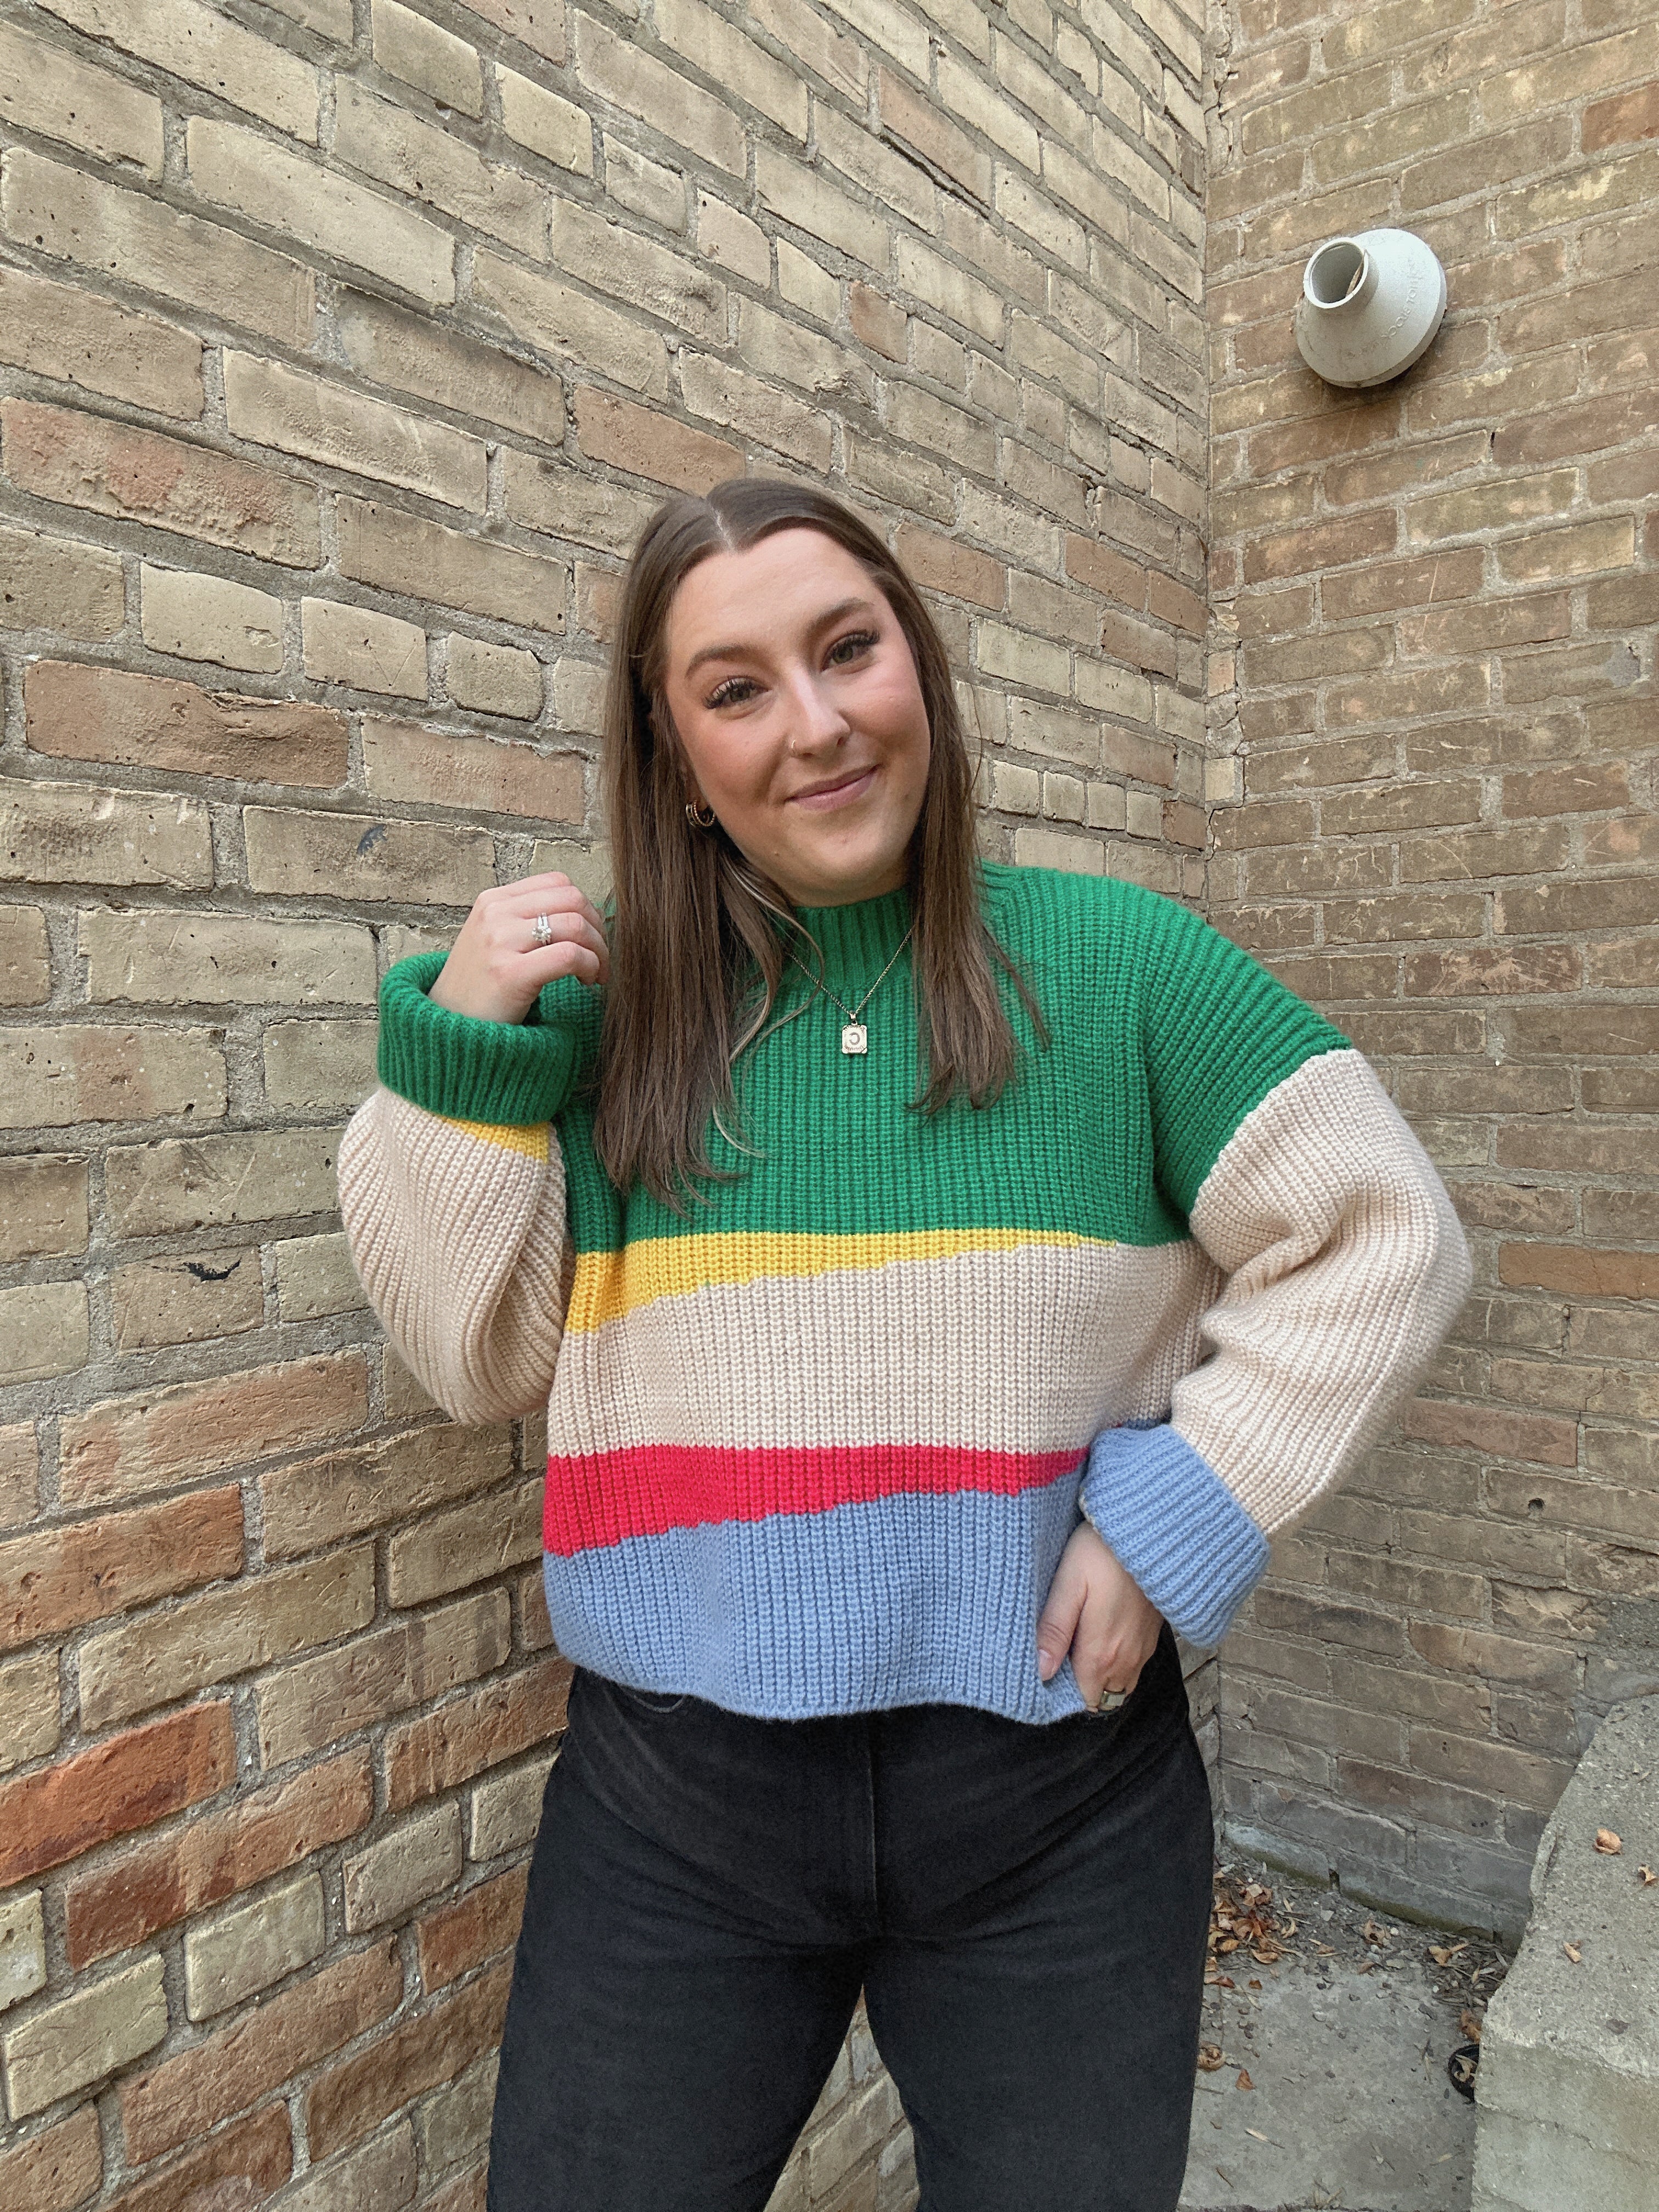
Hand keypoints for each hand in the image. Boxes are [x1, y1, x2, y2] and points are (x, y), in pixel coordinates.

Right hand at [427, 872, 609, 1024]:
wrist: (448, 1029)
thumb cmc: (481, 989)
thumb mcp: (495, 940)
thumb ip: (528, 921)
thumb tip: (584, 914)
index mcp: (493, 901)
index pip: (558, 882)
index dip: (586, 908)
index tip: (591, 937)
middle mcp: (494, 914)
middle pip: (572, 899)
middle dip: (598, 928)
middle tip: (600, 957)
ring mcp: (499, 942)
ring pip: (575, 925)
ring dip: (599, 951)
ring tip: (595, 974)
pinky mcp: (509, 974)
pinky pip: (569, 955)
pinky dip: (591, 967)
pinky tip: (587, 982)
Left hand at [1036, 1520, 1162, 1707]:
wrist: (1151, 1530)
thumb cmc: (1103, 1552)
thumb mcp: (1069, 1585)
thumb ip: (1054, 1629)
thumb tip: (1040, 1670)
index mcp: (1101, 1653)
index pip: (1082, 1699)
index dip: (1062, 1692)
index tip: (1046, 1671)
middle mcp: (1126, 1659)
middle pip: (1100, 1695)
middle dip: (1079, 1685)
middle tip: (1059, 1655)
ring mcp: (1143, 1649)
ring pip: (1118, 1682)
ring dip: (1098, 1674)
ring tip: (1077, 1644)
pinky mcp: (1152, 1635)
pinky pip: (1132, 1665)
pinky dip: (1115, 1660)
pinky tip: (1100, 1632)